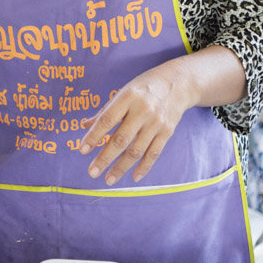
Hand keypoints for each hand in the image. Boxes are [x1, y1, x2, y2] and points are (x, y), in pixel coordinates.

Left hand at [79, 64, 190, 184]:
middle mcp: (143, 110)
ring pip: (137, 150)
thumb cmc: (145, 87)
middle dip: (105, 158)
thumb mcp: (123, 92)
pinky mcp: (167, 132)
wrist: (179, 83)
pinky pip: (154, 153)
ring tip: (109, 179)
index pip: (107, 120)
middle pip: (121, 139)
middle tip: (92, 172)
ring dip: (121, 167)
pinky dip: (144, 167)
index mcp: (128, 97)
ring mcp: (156, 123)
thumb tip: (85, 126)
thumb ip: (105, 110)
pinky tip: (133, 177)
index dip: (94, 136)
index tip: (82, 150)